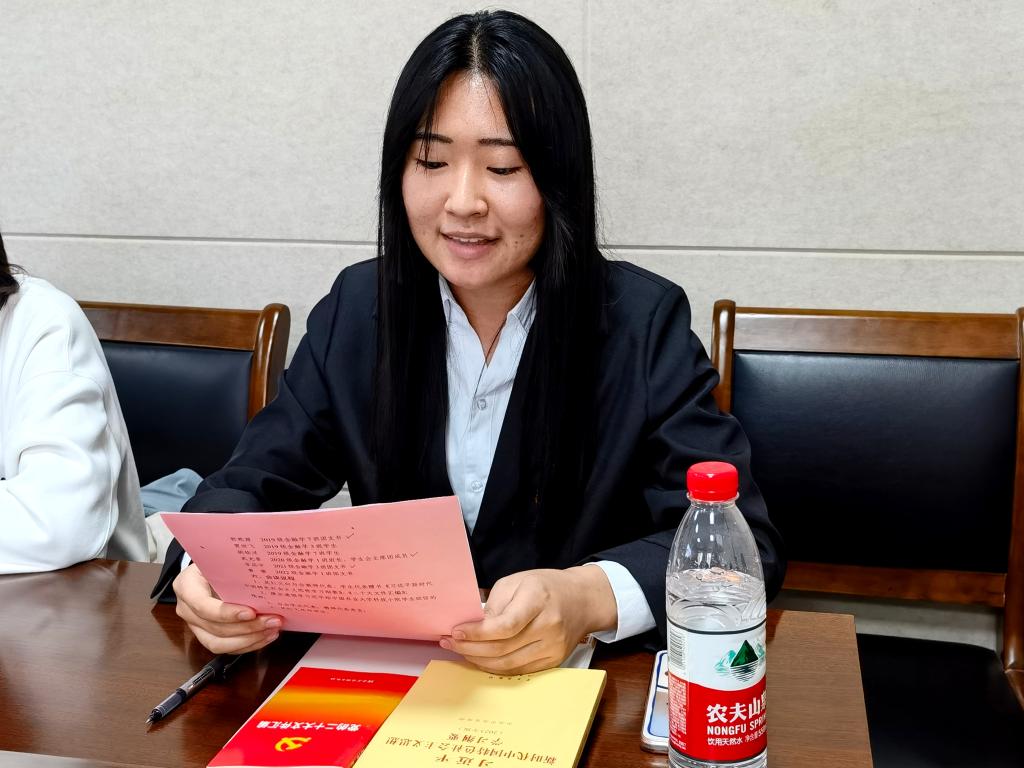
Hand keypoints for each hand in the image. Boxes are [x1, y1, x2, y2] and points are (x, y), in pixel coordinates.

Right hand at [173, 563, 282, 654]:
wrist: (204, 572)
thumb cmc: (214, 563)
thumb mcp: (219, 559)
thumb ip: (234, 568)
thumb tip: (263, 576)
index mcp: (186, 587)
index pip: (203, 606)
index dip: (227, 613)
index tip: (251, 612)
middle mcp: (186, 610)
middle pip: (214, 628)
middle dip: (247, 628)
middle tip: (272, 621)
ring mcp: (194, 626)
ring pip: (218, 644)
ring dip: (249, 640)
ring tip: (271, 631)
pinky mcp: (205, 636)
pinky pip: (225, 648)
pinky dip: (247, 644)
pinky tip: (265, 636)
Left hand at [442, 567, 616, 674]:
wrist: (582, 600)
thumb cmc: (545, 587)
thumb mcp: (517, 581)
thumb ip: (494, 604)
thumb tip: (474, 627)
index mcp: (538, 600)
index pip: (505, 626)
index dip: (477, 633)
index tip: (456, 631)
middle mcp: (549, 626)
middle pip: (503, 648)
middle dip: (470, 648)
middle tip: (450, 643)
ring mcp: (553, 647)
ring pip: (508, 664)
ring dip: (480, 661)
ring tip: (461, 651)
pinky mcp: (554, 661)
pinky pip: (519, 670)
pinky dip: (496, 667)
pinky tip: (481, 659)